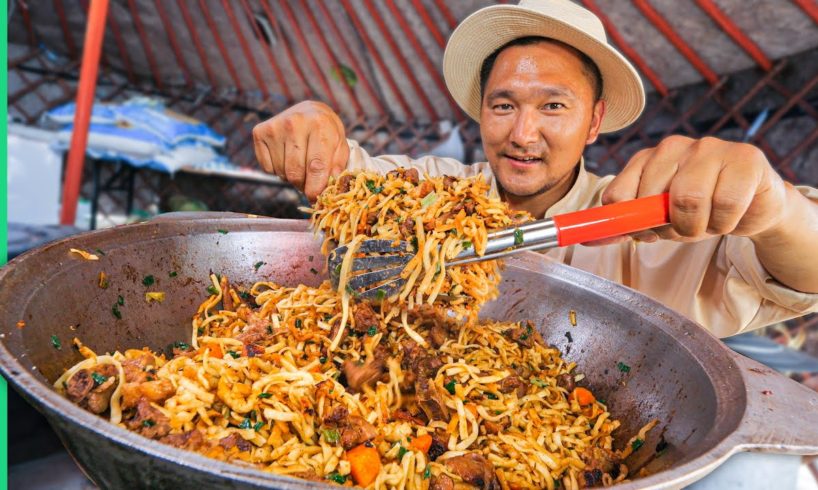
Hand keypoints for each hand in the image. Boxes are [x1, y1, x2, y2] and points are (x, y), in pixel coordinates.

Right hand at [252, 101, 349, 200]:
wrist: (309, 112)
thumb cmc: (327, 133)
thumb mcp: (340, 146)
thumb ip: (337, 168)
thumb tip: (328, 190)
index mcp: (320, 125)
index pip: (316, 166)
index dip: (315, 188)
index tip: (315, 198)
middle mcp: (295, 123)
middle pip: (295, 173)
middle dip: (303, 184)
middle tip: (310, 181)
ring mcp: (275, 127)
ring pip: (282, 172)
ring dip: (291, 176)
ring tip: (299, 162)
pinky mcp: (260, 132)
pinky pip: (268, 168)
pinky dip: (277, 170)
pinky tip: (286, 156)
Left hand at [601, 135, 789, 242]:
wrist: (754, 204)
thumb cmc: (702, 208)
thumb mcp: (659, 219)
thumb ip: (626, 225)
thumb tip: (588, 237)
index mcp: (646, 159)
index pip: (617, 195)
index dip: (630, 223)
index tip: (648, 232)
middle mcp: (674, 147)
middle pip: (651, 201)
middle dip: (669, 228)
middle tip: (688, 226)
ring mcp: (709, 147)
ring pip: (687, 202)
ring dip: (699, 227)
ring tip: (709, 220)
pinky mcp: (745, 158)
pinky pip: (724, 205)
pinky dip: (726, 222)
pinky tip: (732, 213)